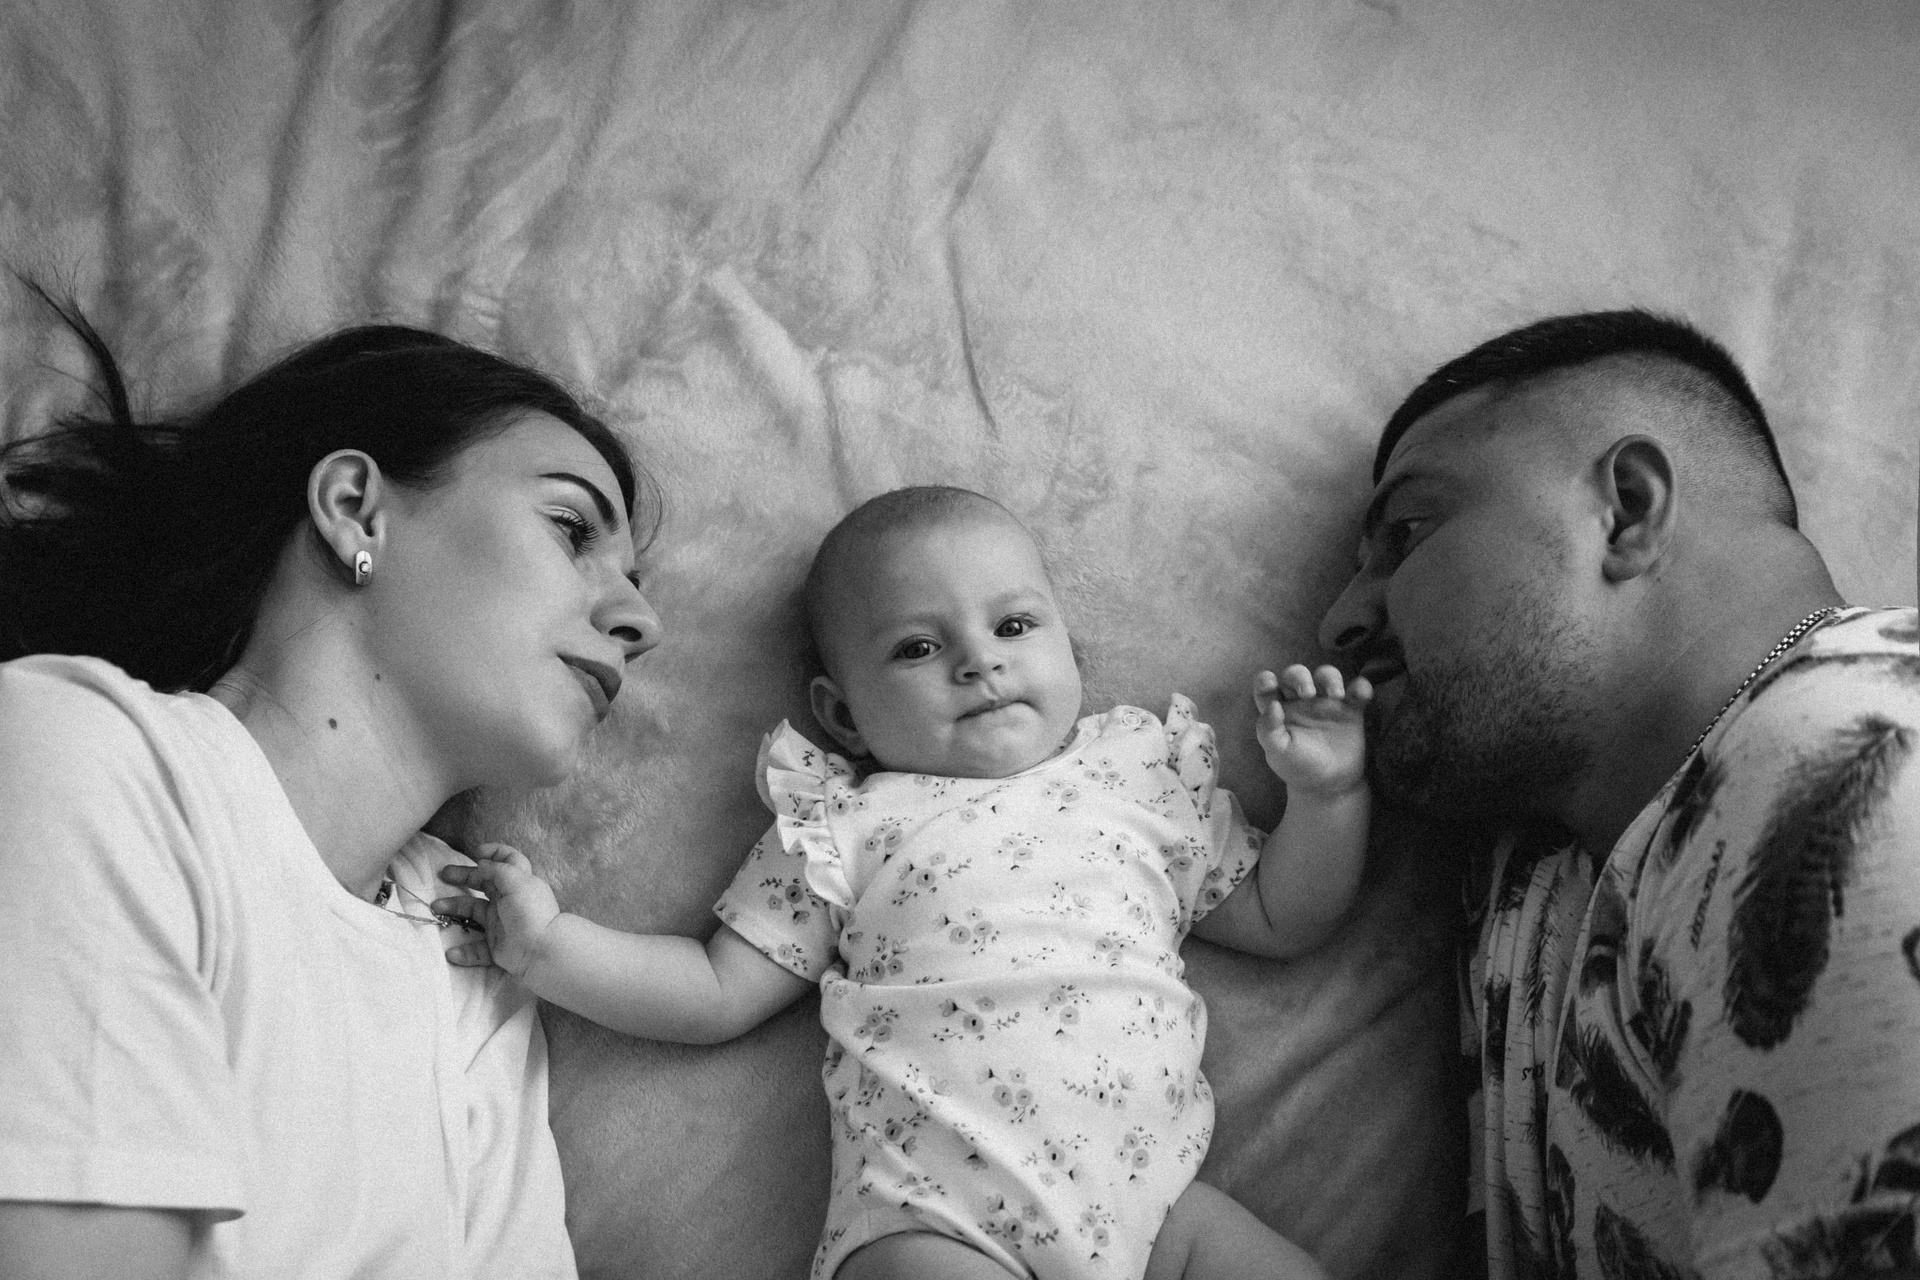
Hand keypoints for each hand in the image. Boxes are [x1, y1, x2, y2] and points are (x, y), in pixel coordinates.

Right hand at [433, 843, 562, 976]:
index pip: (508, 861)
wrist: (541, 951)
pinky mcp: (497, 947)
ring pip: (473, 912)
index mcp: (518, 882)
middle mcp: (508, 900)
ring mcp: (501, 924)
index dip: (495, 853)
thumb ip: (498, 869)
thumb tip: (482, 863)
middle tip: (443, 874)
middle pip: (483, 883)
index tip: (477, 852)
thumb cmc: (530, 911)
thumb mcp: (517, 881)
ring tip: (436, 908)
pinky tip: (453, 952)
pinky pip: (477, 949)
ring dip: (453, 910)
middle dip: (463, 876)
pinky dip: (464, 951)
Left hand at [1254, 664, 1371, 796]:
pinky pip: (1358, 690)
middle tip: (1308, 692)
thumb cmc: (1297, 767)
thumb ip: (1268, 729)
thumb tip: (1272, 704)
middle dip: (1300, 677)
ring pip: (1326, 675)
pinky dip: (1361, 686)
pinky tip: (1360, 694)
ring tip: (1336, 694)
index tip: (1270, 681)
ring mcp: (1326, 703)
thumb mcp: (1278, 751)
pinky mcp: (1351, 710)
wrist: (1329, 785)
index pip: (1267, 686)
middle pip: (1297, 675)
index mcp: (1278, 709)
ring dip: (1330, 677)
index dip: (1265, 680)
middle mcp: (1300, 700)